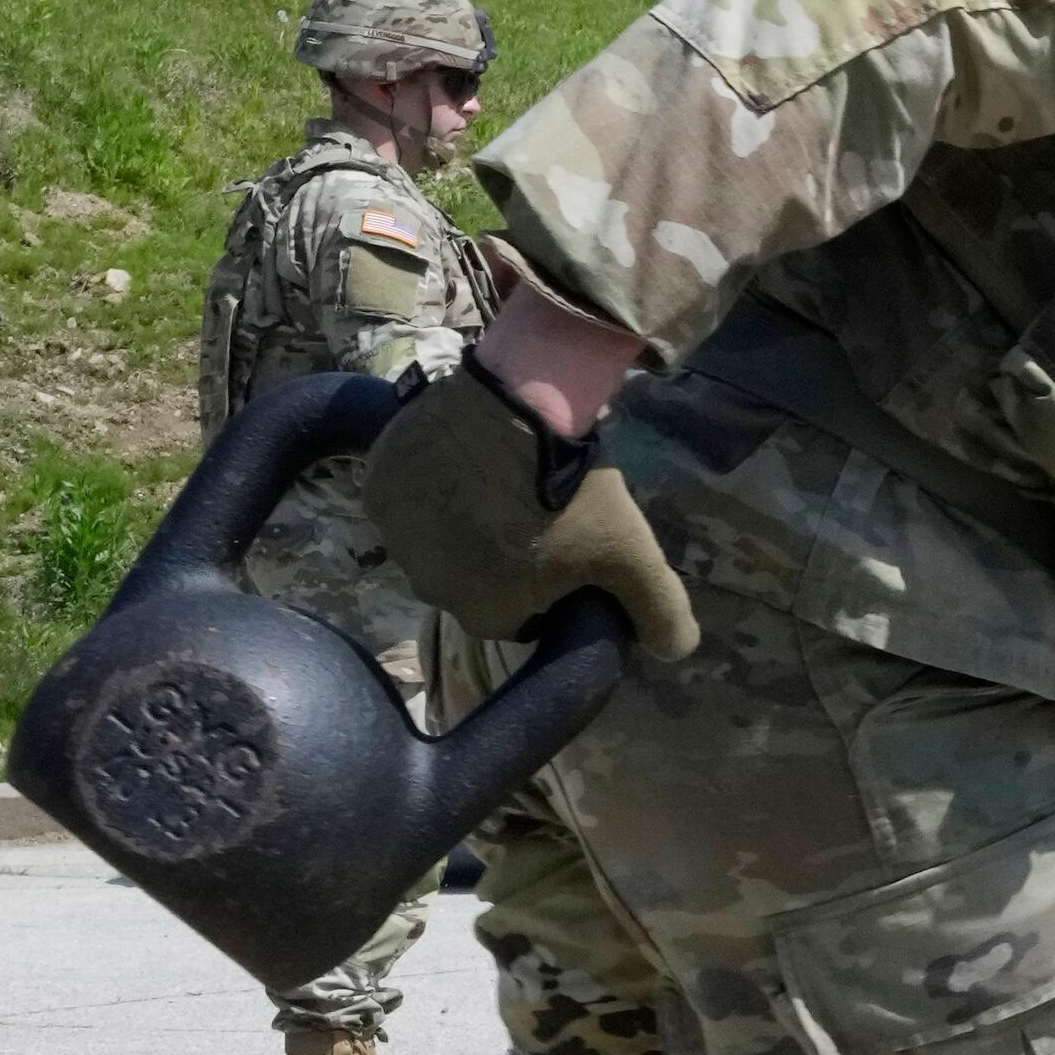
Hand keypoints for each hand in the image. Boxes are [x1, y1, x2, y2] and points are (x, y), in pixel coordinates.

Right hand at [361, 362, 701, 661]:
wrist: (520, 401)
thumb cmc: (575, 490)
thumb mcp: (634, 555)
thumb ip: (660, 611)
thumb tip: (676, 653)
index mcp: (486, 616)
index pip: (519, 616)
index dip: (544, 585)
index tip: (563, 548)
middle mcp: (429, 589)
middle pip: (472, 581)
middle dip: (497, 555)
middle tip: (532, 509)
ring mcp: (396, 537)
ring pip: (434, 542)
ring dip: (459, 521)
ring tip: (497, 479)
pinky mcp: (377, 487)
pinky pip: (405, 499)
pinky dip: (428, 486)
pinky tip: (460, 459)